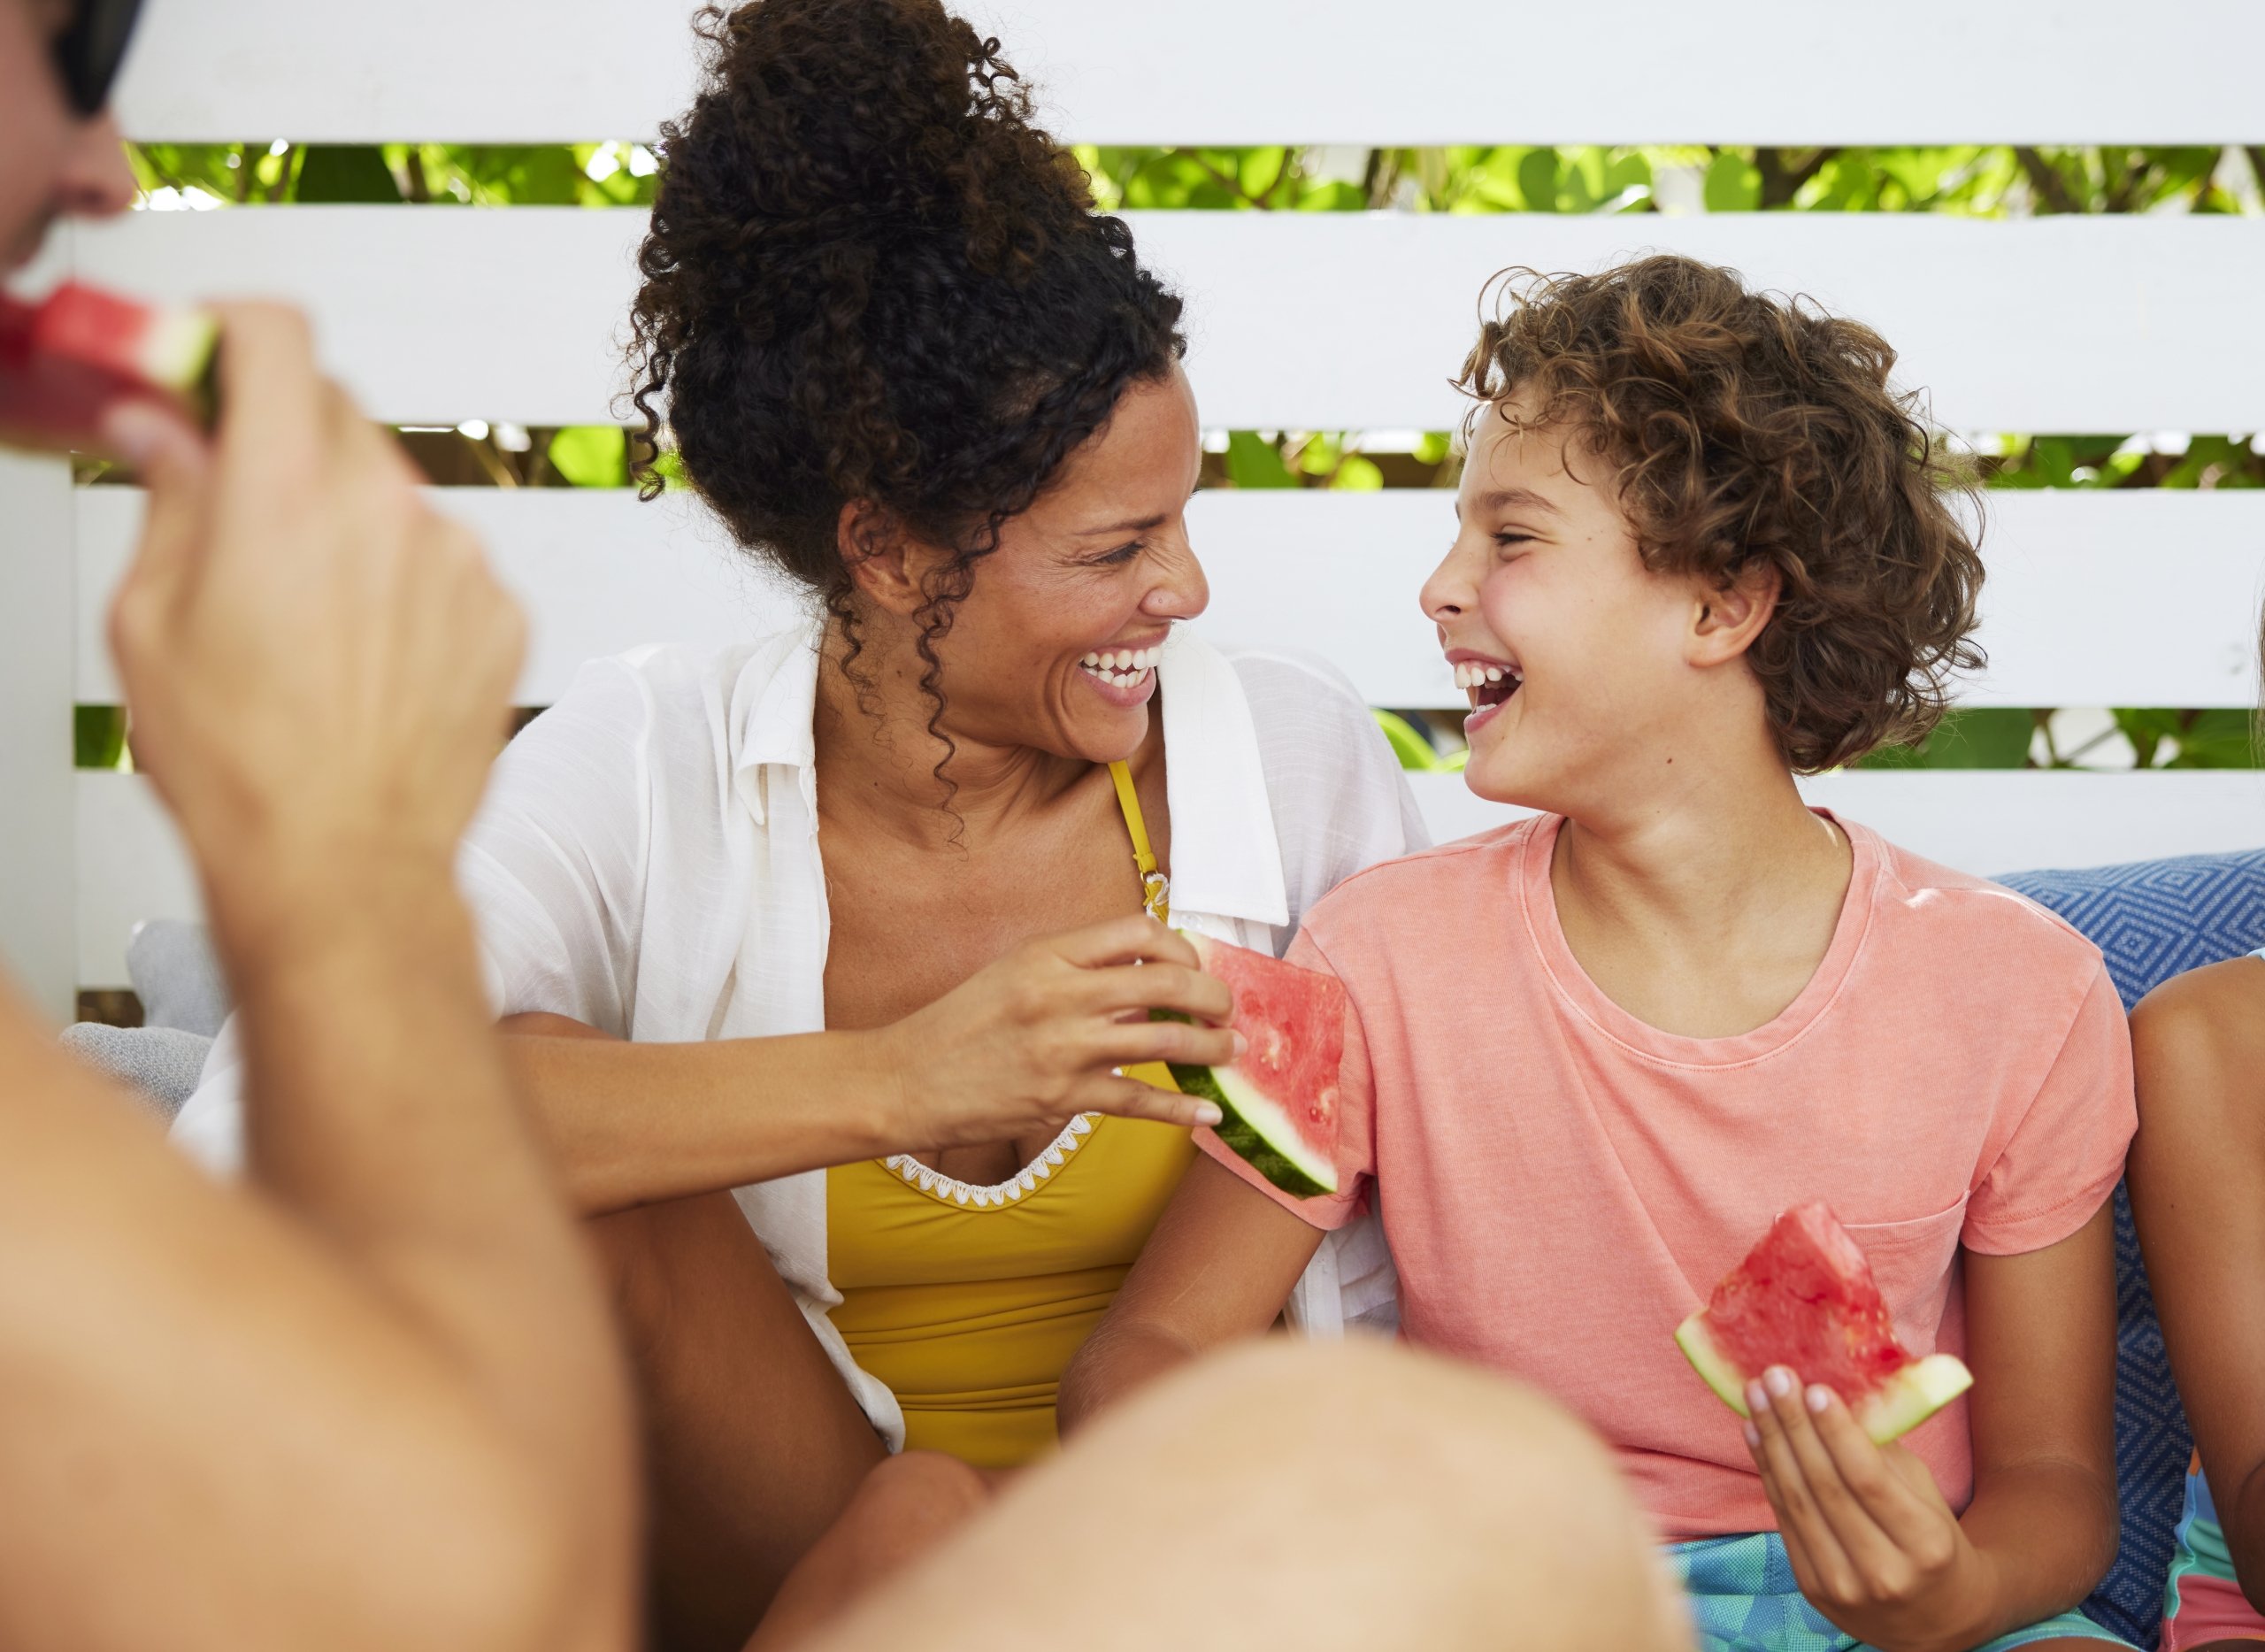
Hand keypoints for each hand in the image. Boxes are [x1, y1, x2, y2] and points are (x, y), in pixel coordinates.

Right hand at [103, 304, 523, 960]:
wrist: (345, 865)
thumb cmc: (246, 768)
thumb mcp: (149, 620)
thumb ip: (165, 498)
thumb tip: (157, 428)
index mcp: (286, 491)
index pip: (277, 334)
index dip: (231, 329)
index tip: (203, 352)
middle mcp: (388, 509)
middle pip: (333, 409)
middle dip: (279, 435)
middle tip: (235, 494)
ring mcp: (458, 559)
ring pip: (392, 490)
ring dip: (346, 517)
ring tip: (303, 614)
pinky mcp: (501, 610)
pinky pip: (445, 558)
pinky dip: (405, 579)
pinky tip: (364, 652)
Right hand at [872, 914, 1241, 1150]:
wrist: (905, 1080)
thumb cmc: (959, 1025)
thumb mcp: (1013, 973)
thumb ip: (1074, 970)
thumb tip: (1145, 982)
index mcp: (1047, 953)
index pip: (1138, 932)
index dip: (1181, 946)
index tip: (1193, 964)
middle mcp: (1061, 994)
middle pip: (1167, 981)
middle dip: (1212, 995)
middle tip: (1226, 1008)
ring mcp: (1064, 1048)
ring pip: (1165, 1040)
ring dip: (1210, 1047)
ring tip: (1228, 1051)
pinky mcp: (1062, 1098)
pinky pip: (1139, 1101)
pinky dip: (1181, 1110)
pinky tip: (1207, 1114)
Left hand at [1745, 1366, 1992, 1651]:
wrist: (1938, 1619)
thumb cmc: (1934, 1543)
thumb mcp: (1928, 1498)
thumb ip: (1885, 1455)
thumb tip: (1838, 1394)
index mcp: (1925, 1544)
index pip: (1868, 1479)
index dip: (1837, 1432)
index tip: (1814, 1388)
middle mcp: (1883, 1571)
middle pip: (1825, 1487)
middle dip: (1794, 1425)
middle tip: (1773, 1377)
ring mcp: (1843, 1586)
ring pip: (1797, 1502)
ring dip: (1772, 1442)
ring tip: (1755, 1396)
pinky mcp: (1812, 1589)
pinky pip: (1783, 1520)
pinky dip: (1767, 1473)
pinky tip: (1756, 1434)